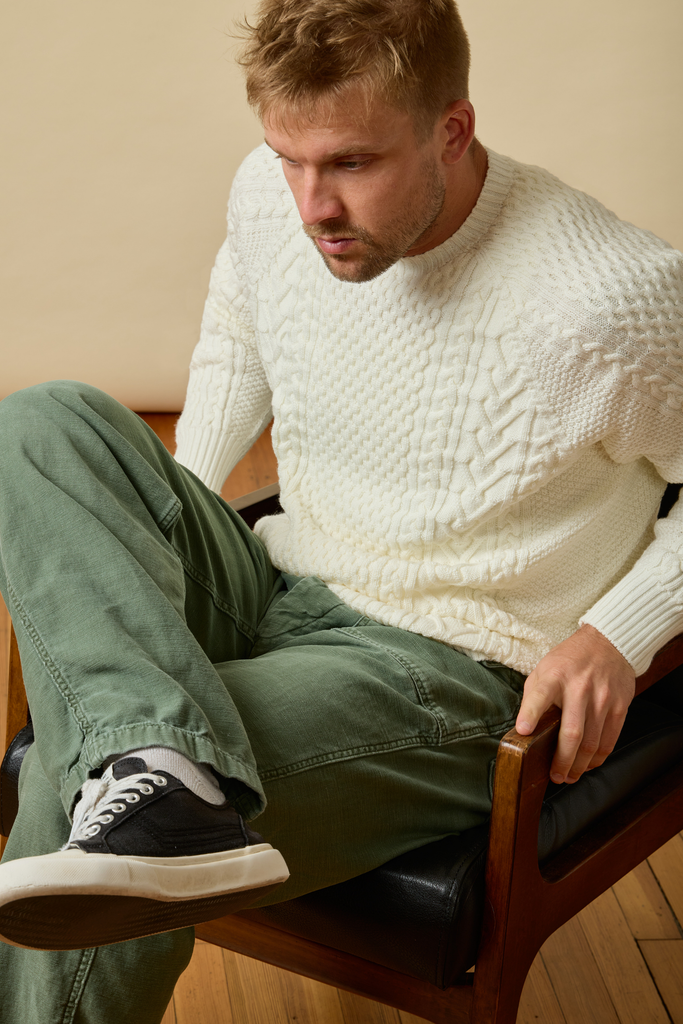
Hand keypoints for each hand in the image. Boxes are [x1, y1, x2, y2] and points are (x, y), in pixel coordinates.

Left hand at [515, 624, 635, 783]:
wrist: (608, 642)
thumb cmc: (569, 660)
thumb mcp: (544, 669)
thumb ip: (534, 696)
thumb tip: (525, 729)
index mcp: (555, 675)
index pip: (540, 695)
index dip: (530, 714)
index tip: (523, 731)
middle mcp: (580, 687)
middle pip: (572, 733)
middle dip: (562, 760)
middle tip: (555, 776)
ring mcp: (602, 698)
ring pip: (592, 743)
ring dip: (580, 765)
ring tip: (569, 776)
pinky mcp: (620, 706)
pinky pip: (609, 740)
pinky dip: (598, 758)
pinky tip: (588, 764)